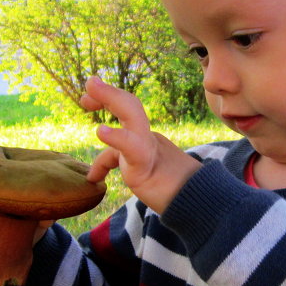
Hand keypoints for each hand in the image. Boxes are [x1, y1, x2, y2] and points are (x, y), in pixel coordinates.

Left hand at [80, 76, 199, 214]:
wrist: (198, 203)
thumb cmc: (168, 190)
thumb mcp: (137, 170)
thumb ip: (119, 164)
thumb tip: (92, 173)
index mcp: (146, 137)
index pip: (128, 110)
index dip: (109, 98)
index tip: (87, 96)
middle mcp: (147, 138)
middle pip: (130, 105)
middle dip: (108, 92)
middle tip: (89, 82)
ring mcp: (148, 150)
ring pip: (132, 116)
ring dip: (111, 98)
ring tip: (89, 92)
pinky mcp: (146, 167)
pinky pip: (132, 148)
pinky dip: (117, 137)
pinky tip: (102, 131)